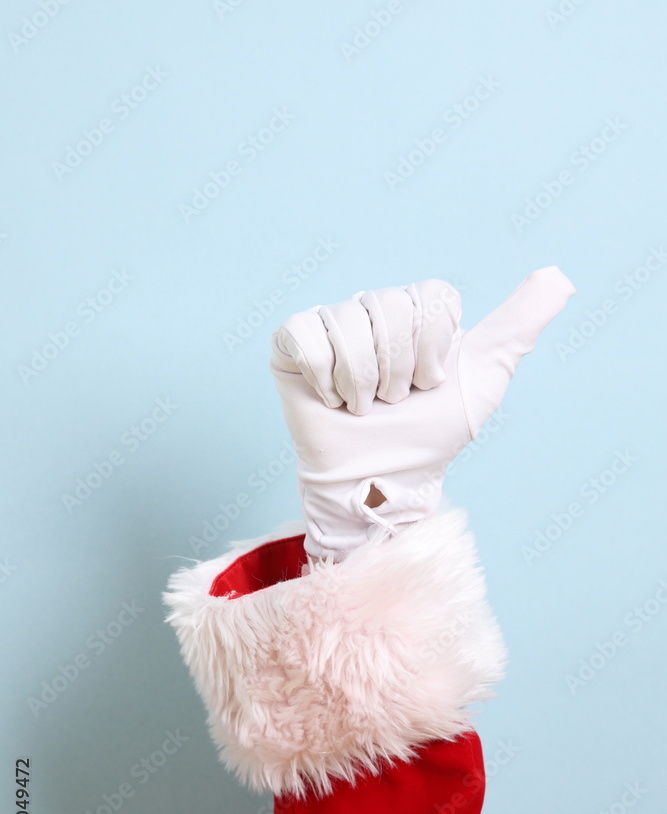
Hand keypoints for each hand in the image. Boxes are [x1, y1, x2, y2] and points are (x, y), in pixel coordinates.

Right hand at [271, 266, 575, 558]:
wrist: (380, 481)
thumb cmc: (428, 436)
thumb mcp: (484, 378)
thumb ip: (519, 325)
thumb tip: (558, 277)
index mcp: (414, 310)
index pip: (429, 296)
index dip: (434, 348)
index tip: (430, 384)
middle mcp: (370, 310)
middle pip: (387, 305)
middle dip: (398, 369)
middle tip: (392, 402)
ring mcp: (328, 325)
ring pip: (348, 322)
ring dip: (362, 380)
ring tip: (361, 407)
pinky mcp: (289, 345)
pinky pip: (304, 333)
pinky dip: (323, 374)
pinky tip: (330, 398)